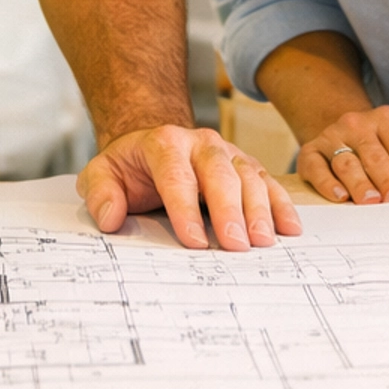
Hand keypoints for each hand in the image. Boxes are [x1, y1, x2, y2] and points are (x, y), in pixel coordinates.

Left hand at [78, 125, 303, 249]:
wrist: (156, 146)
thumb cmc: (130, 168)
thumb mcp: (102, 173)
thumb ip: (100, 192)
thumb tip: (110, 217)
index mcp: (164, 143)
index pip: (176, 175)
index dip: (185, 208)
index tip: (194, 241)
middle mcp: (201, 143)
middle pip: (219, 174)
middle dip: (230, 210)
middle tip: (237, 245)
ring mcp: (227, 152)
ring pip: (248, 176)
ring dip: (259, 210)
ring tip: (263, 242)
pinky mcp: (245, 165)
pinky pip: (267, 182)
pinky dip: (280, 204)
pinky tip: (289, 228)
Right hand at [299, 105, 388, 202]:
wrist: (345, 134)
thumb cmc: (383, 147)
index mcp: (386, 119)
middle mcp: (356, 123)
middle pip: (375, 156)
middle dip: (388, 181)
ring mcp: (331, 136)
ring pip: (347, 163)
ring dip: (360, 184)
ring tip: (371, 202)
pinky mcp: (310, 151)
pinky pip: (315, 167)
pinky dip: (326, 183)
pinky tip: (339, 196)